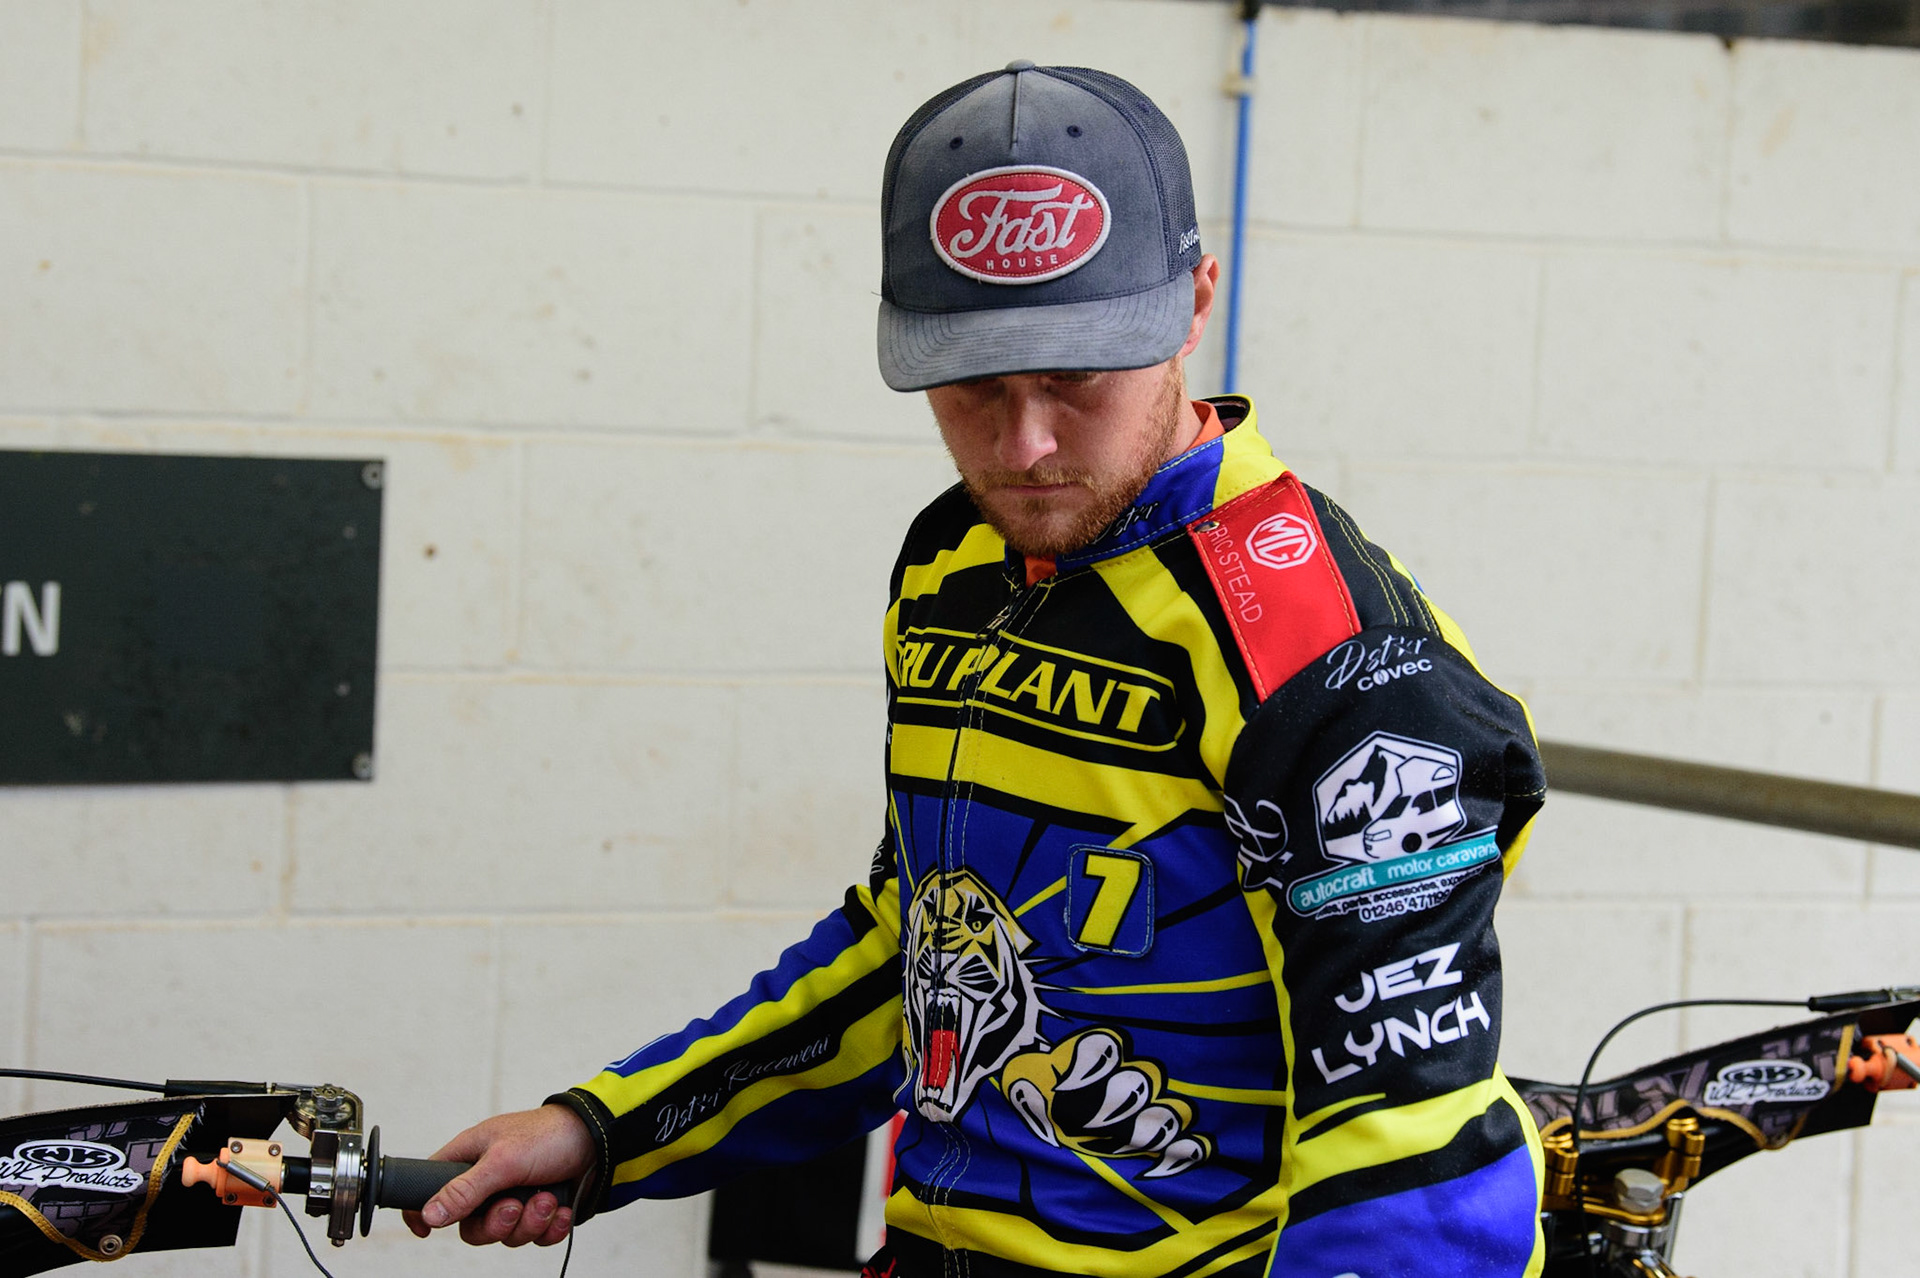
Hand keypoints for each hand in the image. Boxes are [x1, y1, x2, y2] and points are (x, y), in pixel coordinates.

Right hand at [403, 1104, 594, 1246]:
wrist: (601, 1141)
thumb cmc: (549, 1135)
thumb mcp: (503, 1160)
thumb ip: (465, 1189)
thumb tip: (429, 1214)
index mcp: (471, 1158)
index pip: (431, 1188)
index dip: (424, 1211)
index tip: (426, 1231)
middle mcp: (489, 1181)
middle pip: (472, 1226)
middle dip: (497, 1223)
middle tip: (515, 1205)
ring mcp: (515, 1197)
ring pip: (505, 1235)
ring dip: (529, 1223)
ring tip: (547, 1200)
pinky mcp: (540, 1211)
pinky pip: (534, 1237)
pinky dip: (550, 1227)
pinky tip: (561, 1209)